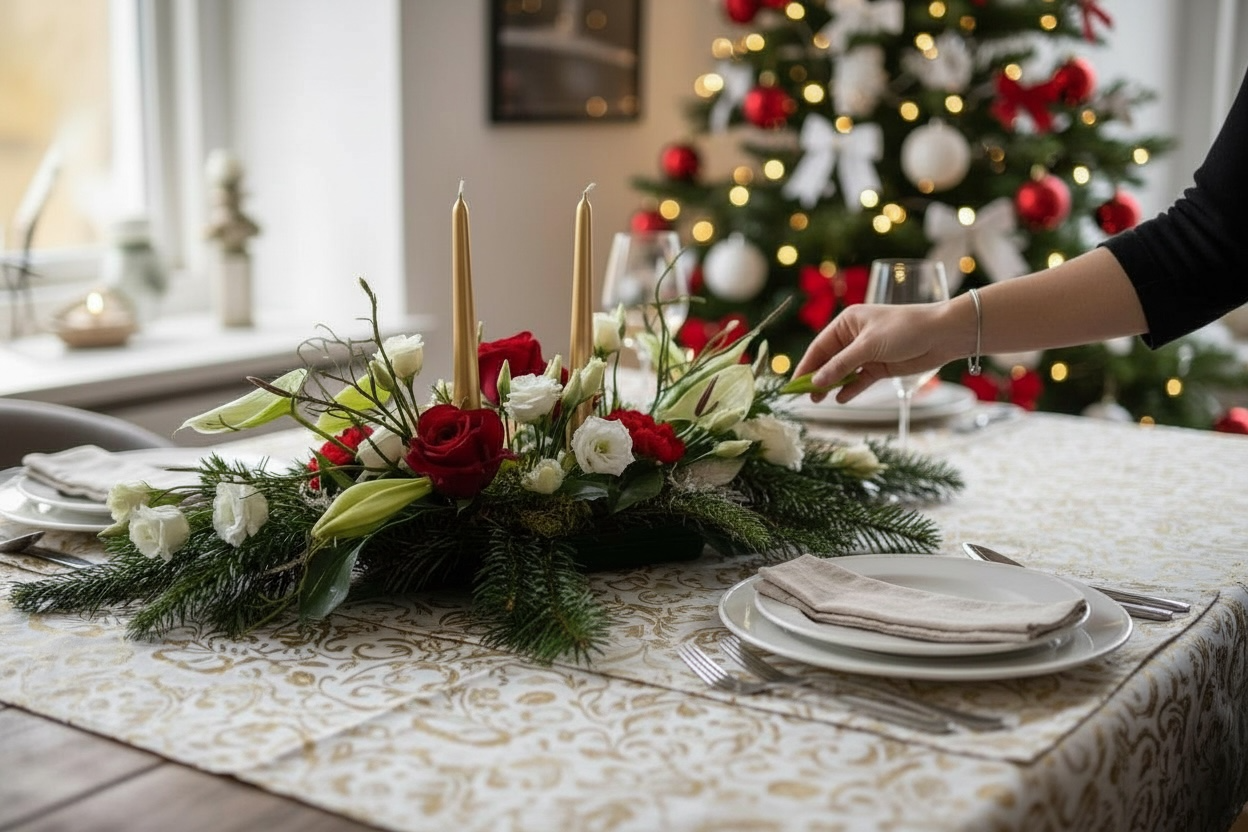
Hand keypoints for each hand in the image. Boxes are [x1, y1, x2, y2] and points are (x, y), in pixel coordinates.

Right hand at [793, 301, 965, 402]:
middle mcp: (854, 337)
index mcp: (847, 323)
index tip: (793, 384)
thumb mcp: (868, 346)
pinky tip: (841, 398)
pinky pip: (859, 380)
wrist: (942, 334)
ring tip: (819, 400)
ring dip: (832, 385)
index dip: (806, 366)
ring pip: (843, 372)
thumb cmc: (904, 330)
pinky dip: (850, 389)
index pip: (819, 347)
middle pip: (828, 360)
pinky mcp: (880, 366)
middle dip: (817, 378)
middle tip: (804, 397)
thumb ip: (841, 365)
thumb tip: (816, 382)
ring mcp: (867, 353)